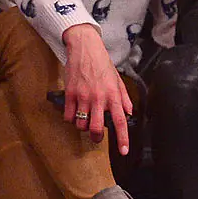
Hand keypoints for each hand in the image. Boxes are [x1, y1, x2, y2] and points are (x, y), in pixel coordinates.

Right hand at [63, 24, 132, 153]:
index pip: (120, 121)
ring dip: (83, 126)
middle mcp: (98, 98)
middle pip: (96, 129)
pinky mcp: (70, 94)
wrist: (85, 48)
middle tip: (96, 136)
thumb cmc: (102, 63)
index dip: (122, 138)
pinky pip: (68, 116)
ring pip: (81, 124)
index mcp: (113, 95)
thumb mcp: (118, 79)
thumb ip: (124, 97)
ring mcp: (83, 96)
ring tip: (85, 119)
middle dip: (96, 137)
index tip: (123, 150)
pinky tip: (74, 112)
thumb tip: (129, 112)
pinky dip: (71, 118)